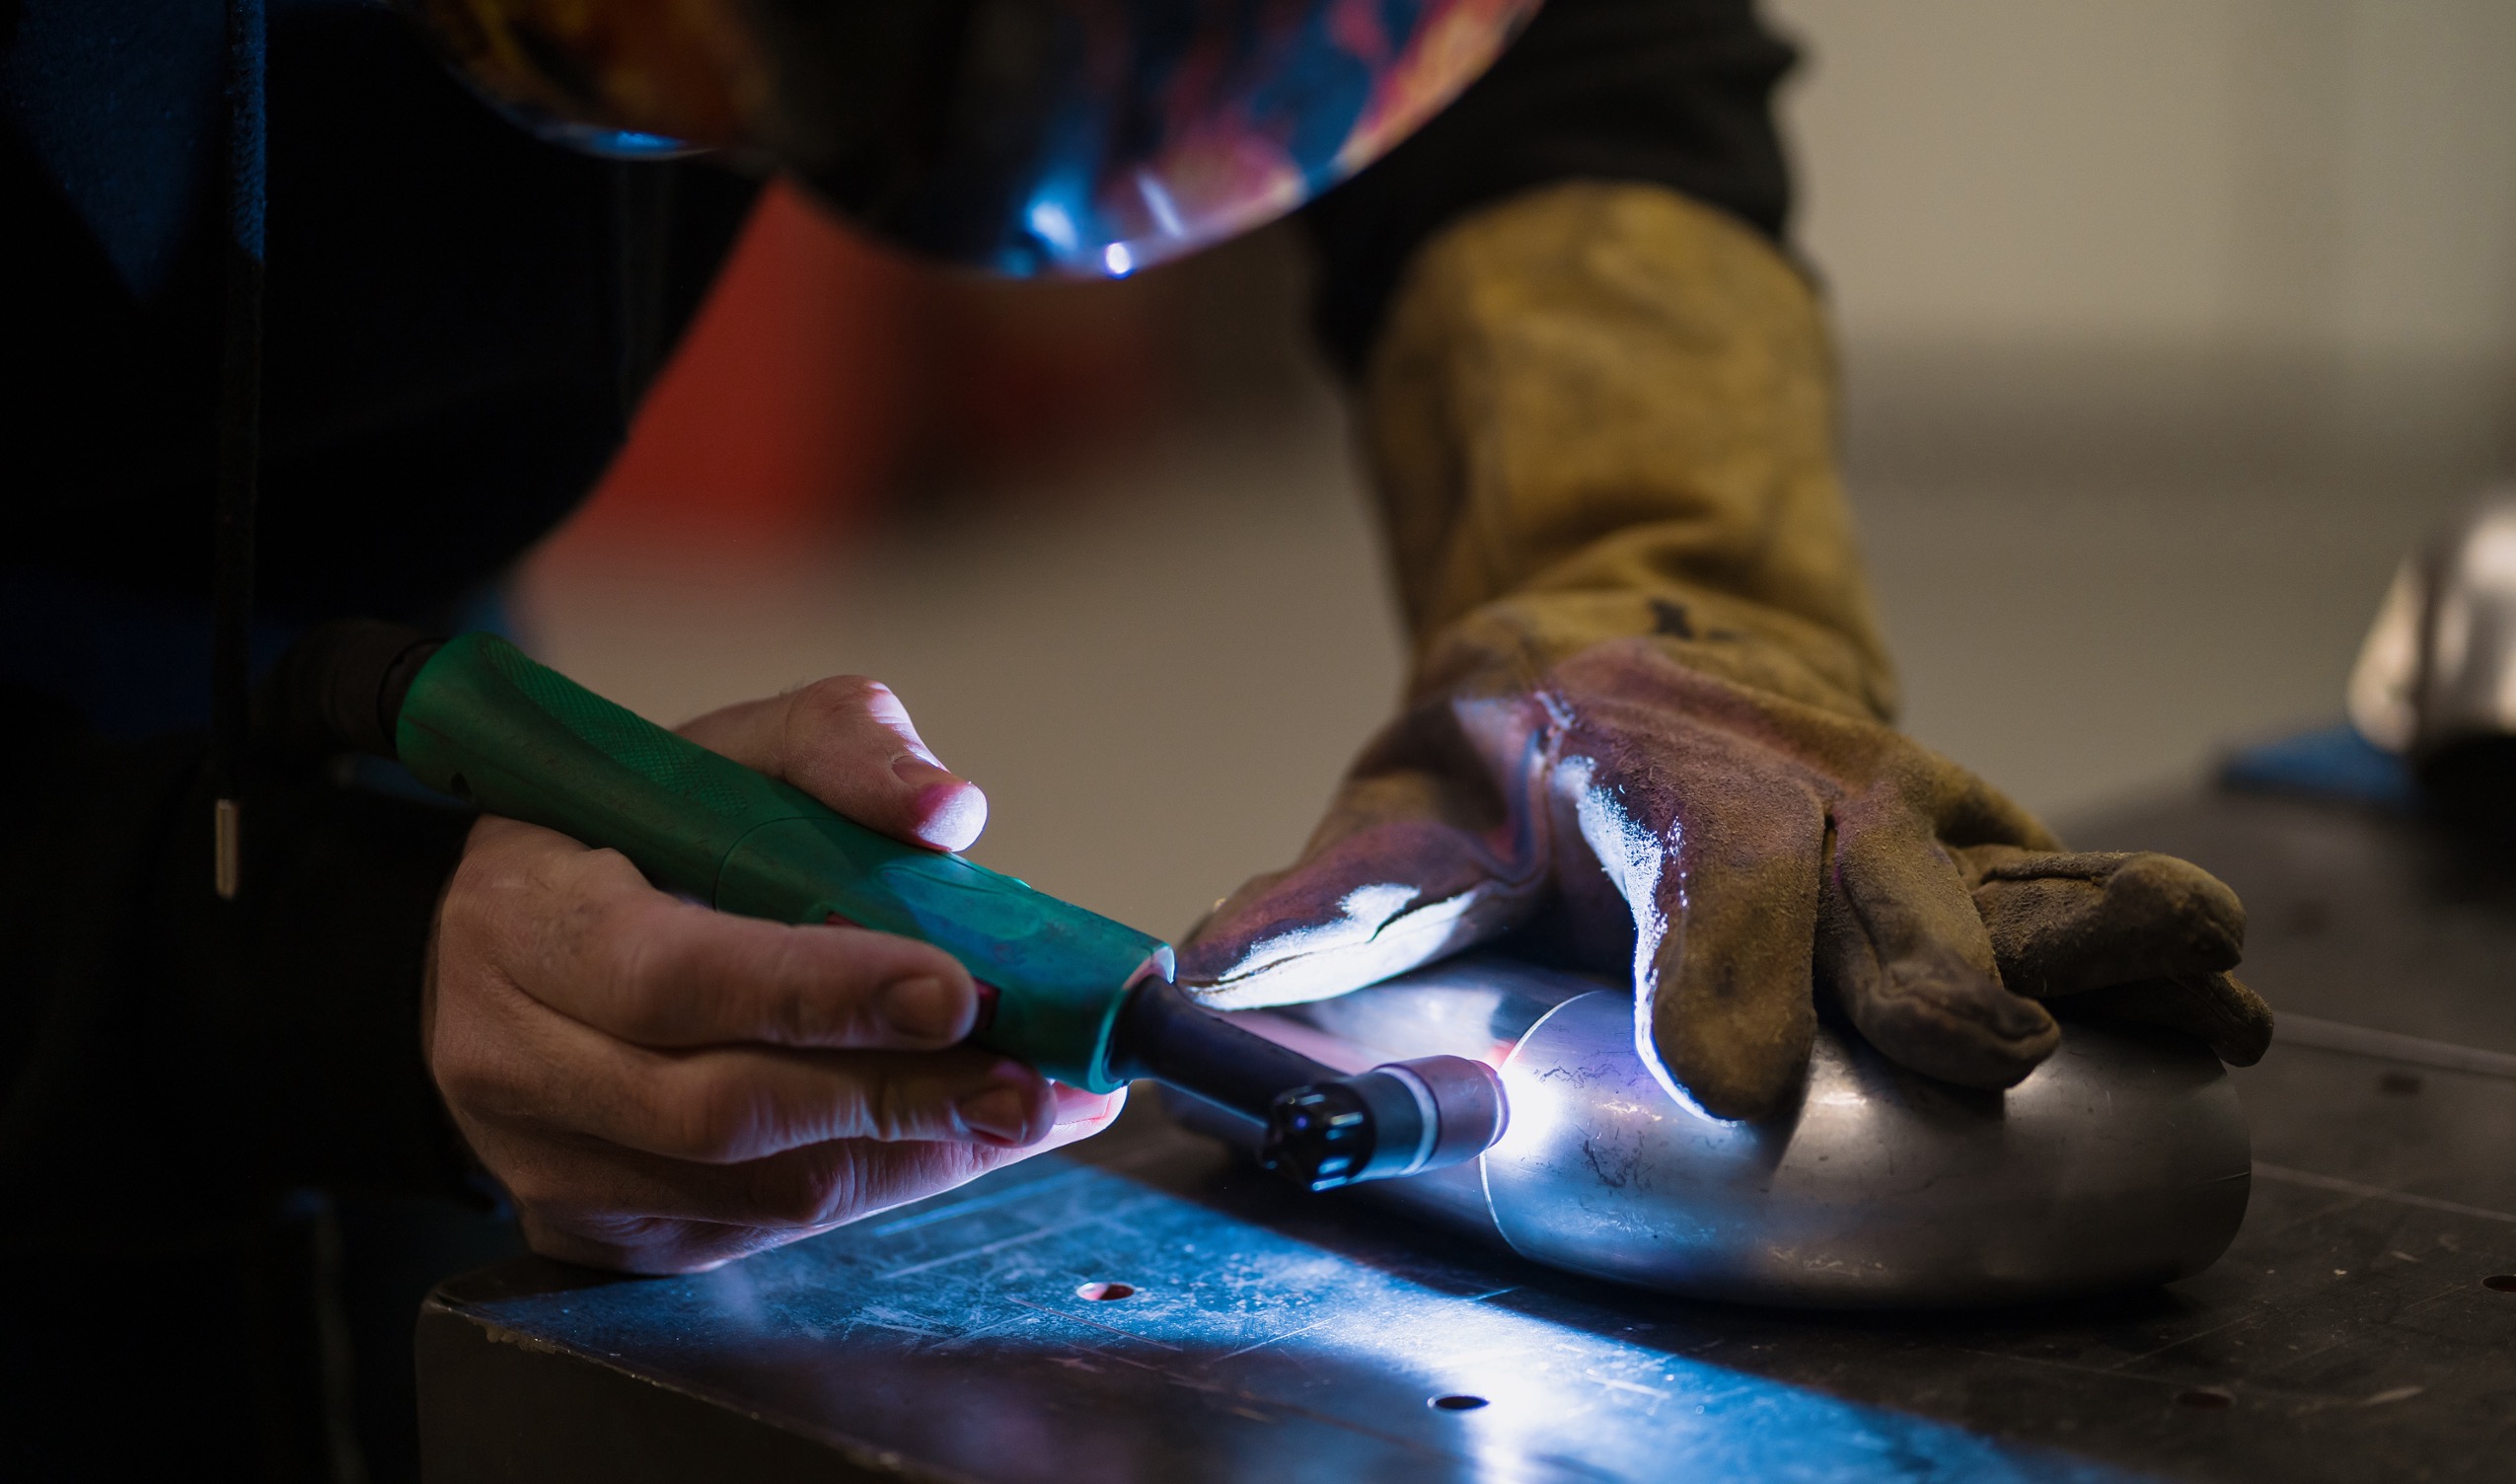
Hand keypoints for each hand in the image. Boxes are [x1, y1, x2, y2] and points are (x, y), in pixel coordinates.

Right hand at [424, 676, 1123, 1272]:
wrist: (525, 937)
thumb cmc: (637, 832)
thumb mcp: (727, 750)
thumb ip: (840, 749)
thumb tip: (946, 811)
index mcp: (523, 915)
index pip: (673, 973)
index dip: (820, 991)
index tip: (954, 990)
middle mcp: (511, 1056)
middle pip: (721, 1110)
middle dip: (898, 1097)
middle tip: (1033, 1081)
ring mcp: (549, 1161)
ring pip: (755, 1192)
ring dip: (913, 1152)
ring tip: (1030, 1105)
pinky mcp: (599, 1232)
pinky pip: (761, 1232)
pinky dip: (880, 1185)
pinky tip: (960, 1136)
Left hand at [1178, 641, 2269, 1120]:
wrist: (1630, 639)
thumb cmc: (1501, 761)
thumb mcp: (1400, 815)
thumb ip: (1321, 909)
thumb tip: (1199, 988)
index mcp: (1642, 760)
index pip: (1692, 853)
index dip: (1715, 958)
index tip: (1731, 1073)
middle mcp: (1791, 771)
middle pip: (1874, 861)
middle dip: (1924, 956)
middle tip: (1979, 1055)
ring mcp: (1894, 797)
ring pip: (2003, 858)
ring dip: (2095, 929)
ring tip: (2202, 991)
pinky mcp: (1963, 836)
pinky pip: (2062, 885)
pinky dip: (2145, 944)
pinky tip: (2230, 1010)